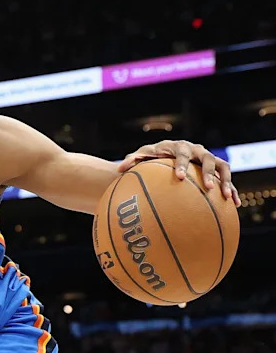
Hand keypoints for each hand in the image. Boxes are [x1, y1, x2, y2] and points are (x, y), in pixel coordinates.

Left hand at [117, 139, 238, 204]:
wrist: (167, 154)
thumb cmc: (151, 157)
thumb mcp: (142, 157)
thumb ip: (133, 160)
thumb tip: (119, 169)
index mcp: (179, 147)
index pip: (181, 154)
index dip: (181, 164)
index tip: (178, 177)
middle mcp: (197, 151)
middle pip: (207, 159)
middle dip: (207, 173)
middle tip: (208, 187)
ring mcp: (208, 159)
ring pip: (222, 167)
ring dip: (225, 181)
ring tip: (225, 196)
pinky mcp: (216, 169)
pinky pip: (227, 179)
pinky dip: (232, 190)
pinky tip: (234, 205)